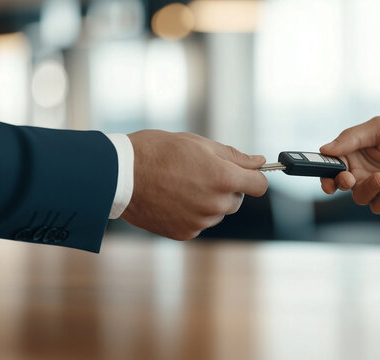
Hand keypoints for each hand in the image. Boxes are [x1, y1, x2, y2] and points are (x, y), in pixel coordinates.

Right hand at [121, 130, 267, 239]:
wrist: (119, 175)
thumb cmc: (159, 152)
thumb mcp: (199, 144)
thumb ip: (234, 156)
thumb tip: (259, 162)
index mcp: (223, 178)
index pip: (259, 185)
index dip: (253, 177)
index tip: (245, 174)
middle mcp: (215, 204)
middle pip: (237, 199)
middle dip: (226, 187)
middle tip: (200, 173)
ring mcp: (200, 221)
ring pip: (218, 212)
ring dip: (209, 201)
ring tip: (182, 185)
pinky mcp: (185, 233)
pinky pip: (200, 223)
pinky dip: (192, 213)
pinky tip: (173, 199)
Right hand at [320, 116, 379, 214]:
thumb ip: (351, 137)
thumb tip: (325, 149)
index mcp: (357, 154)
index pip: (332, 165)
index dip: (324, 171)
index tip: (325, 173)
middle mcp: (364, 173)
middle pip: (340, 184)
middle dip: (338, 183)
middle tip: (347, 178)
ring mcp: (379, 189)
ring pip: (359, 197)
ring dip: (366, 188)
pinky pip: (379, 206)